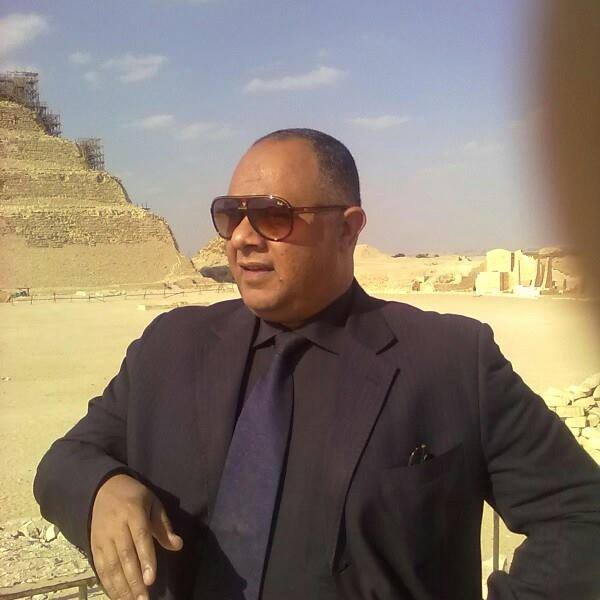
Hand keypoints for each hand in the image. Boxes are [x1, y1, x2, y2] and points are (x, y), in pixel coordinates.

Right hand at [90, 473, 182, 599]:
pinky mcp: (94, 545)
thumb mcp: (153, 503)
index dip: (146, 560)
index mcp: (133, 512)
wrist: (104, 488)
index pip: (140, 538)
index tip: (150, 579)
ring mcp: (103, 537)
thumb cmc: (134, 496)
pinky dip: (108, 584)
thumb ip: (164, 526)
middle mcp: (116, 526)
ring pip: (111, 565)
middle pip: (125, 556)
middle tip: (143, 599)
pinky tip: (117, 596)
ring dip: (121, 587)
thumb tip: (178, 545)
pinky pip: (100, 568)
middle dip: (134, 580)